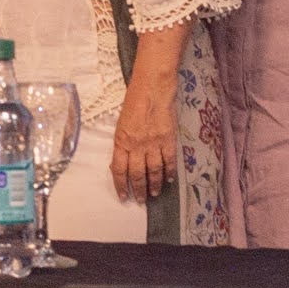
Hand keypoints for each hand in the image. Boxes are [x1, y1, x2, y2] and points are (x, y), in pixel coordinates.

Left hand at [108, 83, 179, 202]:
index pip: (119, 169)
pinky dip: (170, 172)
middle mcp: (136, 145)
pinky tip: (170, 180)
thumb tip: (124, 160)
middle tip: (140, 199)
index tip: (123, 196)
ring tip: (155, 193)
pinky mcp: (168, 139)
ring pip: (154, 171)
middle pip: (137, 174)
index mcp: (122, 140)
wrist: (152, 88)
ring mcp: (153, 143)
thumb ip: (123, 142)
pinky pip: (169, 161)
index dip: (120, 185)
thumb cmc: (135, 101)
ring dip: (154, 185)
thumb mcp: (121, 123)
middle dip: (138, 190)